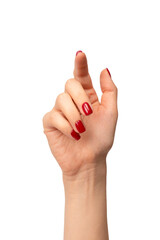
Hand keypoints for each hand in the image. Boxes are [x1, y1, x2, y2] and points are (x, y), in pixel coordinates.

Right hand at [43, 51, 117, 175]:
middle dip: (80, 98)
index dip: (80, 64)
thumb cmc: (101, 138)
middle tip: (88, 113)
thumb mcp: (111, 112)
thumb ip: (109, 91)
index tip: (81, 54)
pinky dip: (66, 126)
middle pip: (70, 84)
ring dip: (74, 115)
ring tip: (82, 129)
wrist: (89, 160)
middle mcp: (73, 101)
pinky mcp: (50, 122)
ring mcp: (60, 111)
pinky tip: (73, 135)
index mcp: (87, 97)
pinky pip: (54, 116)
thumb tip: (104, 69)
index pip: (82, 76)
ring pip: (61, 99)